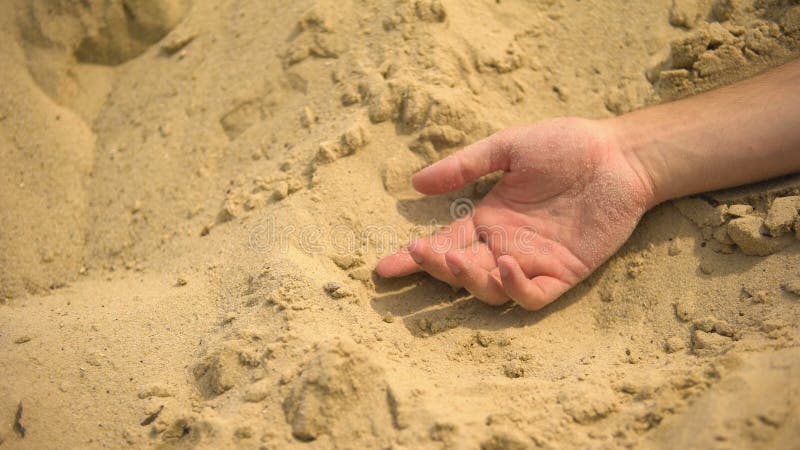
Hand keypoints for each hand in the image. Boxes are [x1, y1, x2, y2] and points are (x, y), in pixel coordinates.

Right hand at [375, 118, 654, 309]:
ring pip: (490, 290)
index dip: (414, 259)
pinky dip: (515, 289)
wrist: (620, 154)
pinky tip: (506, 266)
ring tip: (457, 259)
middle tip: (425, 253)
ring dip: (469, 280)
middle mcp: (505, 246)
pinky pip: (532, 295)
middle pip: (460, 271)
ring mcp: (534, 262)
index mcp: (489, 220)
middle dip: (436, 268)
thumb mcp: (509, 148)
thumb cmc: (567, 146)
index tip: (384, 268)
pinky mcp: (564, 273)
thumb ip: (465, 167)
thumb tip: (415, 183)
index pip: (444, 244)